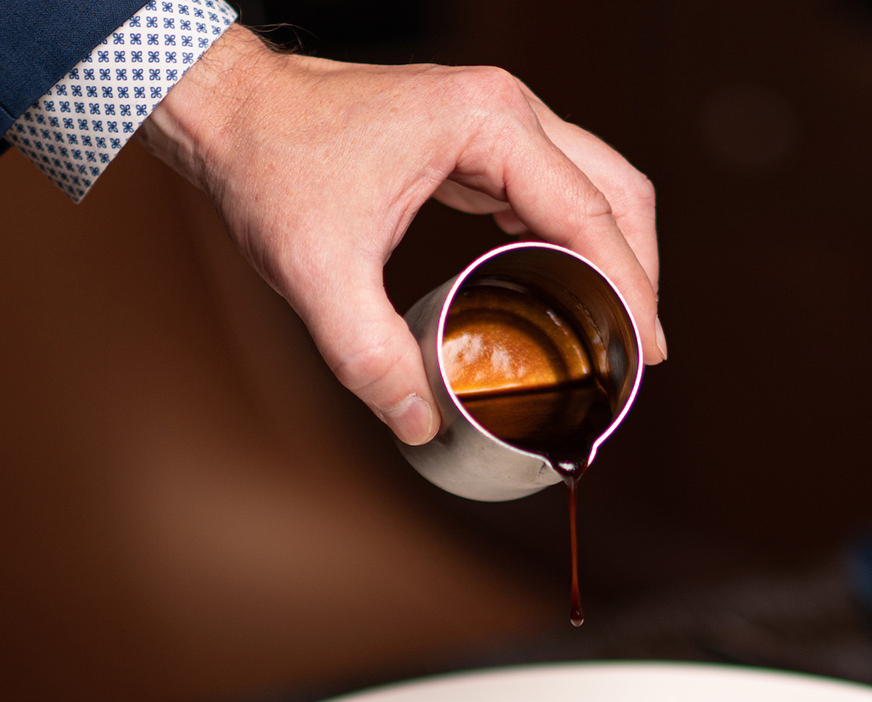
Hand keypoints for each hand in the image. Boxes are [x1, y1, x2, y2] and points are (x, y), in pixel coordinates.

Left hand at [139, 26, 661, 444]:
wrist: (230, 111)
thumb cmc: (270, 164)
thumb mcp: (316, 271)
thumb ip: (370, 354)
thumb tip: (419, 421)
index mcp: (487, 124)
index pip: (589, 214)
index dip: (627, 288)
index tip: (642, 353)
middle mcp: (504, 110)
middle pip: (614, 192)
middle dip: (636, 272)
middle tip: (636, 351)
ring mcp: (493, 119)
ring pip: (592, 185)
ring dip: (611, 252)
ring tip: (613, 327)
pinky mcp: (473, 137)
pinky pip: (550, 187)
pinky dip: (572, 238)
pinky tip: (564, 288)